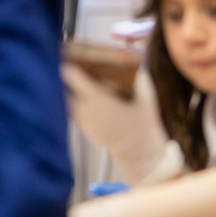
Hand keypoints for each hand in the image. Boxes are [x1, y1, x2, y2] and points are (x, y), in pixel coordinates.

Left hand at [63, 64, 182, 184]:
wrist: (142, 159)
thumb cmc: (144, 130)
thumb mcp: (147, 103)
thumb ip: (142, 83)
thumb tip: (140, 68)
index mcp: (100, 101)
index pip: (74, 79)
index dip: (69, 67)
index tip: (67, 58)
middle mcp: (88, 111)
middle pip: (69, 89)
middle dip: (71, 81)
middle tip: (77, 70)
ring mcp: (85, 122)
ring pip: (70, 102)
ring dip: (73, 94)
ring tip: (82, 86)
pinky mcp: (86, 131)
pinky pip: (75, 114)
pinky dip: (76, 106)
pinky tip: (88, 102)